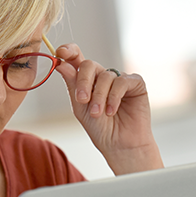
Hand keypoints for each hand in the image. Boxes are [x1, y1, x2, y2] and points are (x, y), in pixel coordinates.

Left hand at [54, 43, 162, 173]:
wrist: (119, 145)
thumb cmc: (100, 128)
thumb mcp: (80, 107)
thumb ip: (72, 85)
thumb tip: (61, 64)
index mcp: (86, 80)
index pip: (76, 59)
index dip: (69, 51)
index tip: (60, 53)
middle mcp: (103, 76)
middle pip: (88, 65)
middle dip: (83, 82)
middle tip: (82, 100)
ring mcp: (119, 78)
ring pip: (105, 76)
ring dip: (99, 96)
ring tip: (98, 114)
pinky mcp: (135, 83)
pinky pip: (122, 81)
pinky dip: (114, 97)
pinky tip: (112, 111)